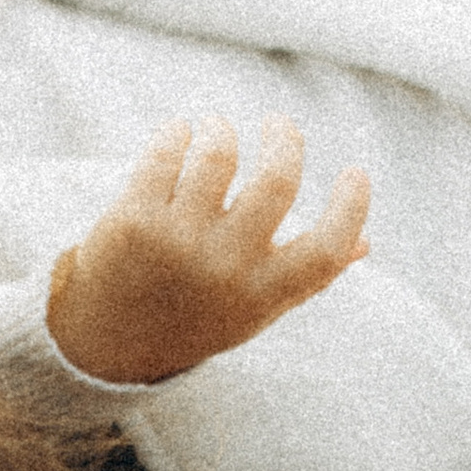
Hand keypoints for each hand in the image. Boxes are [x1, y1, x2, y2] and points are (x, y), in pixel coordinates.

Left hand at [47, 117, 370, 384]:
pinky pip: (166, 152)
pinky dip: (178, 133)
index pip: (327, 248)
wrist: (105, 344)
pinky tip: (180, 136)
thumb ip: (305, 277)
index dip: (352, 207)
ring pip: (218, 152)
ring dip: (222, 129)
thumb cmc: (192, 317)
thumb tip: (364, 243)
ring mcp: (177, 242)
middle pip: (277, 181)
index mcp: (261, 294)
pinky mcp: (132, 219)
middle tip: (279, 125)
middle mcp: (223, 269)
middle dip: (285, 139)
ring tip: (216, 129)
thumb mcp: (252, 309)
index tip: (355, 173)